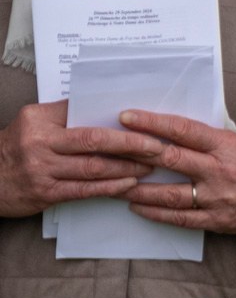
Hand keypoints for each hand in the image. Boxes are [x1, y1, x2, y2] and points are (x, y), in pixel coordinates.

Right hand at [0, 100, 159, 217]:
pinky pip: (84, 190)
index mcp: (39, 121)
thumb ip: (65, 113)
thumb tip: (107, 103)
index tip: (147, 122)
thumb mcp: (34, 121)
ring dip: (127, 167)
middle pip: (95, 141)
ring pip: (94, 168)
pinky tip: (128, 184)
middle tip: (158, 146)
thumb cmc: (16, 146)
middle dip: (132, 144)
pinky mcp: (45, 194)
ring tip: (150, 165)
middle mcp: (39, 144)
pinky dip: (110, 187)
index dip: (118, 122)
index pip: (85, 116)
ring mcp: (42, 171)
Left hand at [114, 110, 235, 239]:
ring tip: (114, 183)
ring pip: (168, 194)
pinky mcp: (216, 220)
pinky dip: (154, 212)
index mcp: (228, 145)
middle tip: (109, 148)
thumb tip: (170, 128)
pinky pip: (178, 218)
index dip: (152, 123)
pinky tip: (136, 206)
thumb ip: (208, 137)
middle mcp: (222, 170)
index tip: (127, 116)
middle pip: (170, 160)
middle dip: (135, 153)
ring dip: (137, 189)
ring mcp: (218, 197)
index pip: (183, 130)